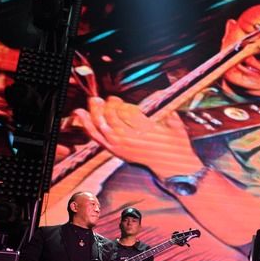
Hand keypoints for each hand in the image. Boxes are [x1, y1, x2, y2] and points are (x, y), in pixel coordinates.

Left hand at [73, 96, 202, 178]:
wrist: (173, 168)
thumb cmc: (176, 146)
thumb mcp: (176, 125)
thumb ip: (166, 107)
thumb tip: (158, 92)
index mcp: (148, 131)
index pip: (127, 113)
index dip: (120, 104)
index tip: (118, 99)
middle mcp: (133, 140)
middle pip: (112, 118)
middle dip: (108, 105)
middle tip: (108, 99)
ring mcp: (123, 148)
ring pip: (102, 127)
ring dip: (96, 112)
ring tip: (94, 102)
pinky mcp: (117, 152)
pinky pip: (98, 139)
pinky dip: (89, 126)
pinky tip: (83, 116)